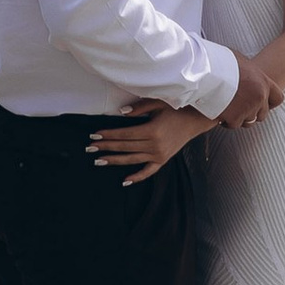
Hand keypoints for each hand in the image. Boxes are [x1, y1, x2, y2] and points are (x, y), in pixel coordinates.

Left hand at [89, 104, 210, 184]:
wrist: (195, 120)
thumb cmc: (176, 109)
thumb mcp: (158, 103)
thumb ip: (139, 108)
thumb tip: (121, 112)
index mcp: (152, 130)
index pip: (124, 134)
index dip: (108, 135)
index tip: (94, 135)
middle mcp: (154, 145)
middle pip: (125, 147)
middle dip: (106, 147)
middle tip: (89, 148)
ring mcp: (159, 155)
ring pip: (132, 160)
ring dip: (114, 161)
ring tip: (98, 161)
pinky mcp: (163, 160)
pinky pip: (148, 172)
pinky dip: (137, 177)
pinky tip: (124, 181)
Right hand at [221, 56, 276, 127]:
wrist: (205, 71)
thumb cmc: (219, 62)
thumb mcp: (239, 60)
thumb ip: (247, 71)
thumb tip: (245, 70)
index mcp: (263, 82)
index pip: (278, 98)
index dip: (269, 102)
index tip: (260, 102)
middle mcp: (259, 97)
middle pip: (262, 114)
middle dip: (251, 112)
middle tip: (238, 105)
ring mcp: (248, 109)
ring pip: (248, 121)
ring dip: (239, 117)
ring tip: (226, 107)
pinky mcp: (235, 118)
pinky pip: (233, 124)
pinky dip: (226, 120)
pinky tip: (219, 110)